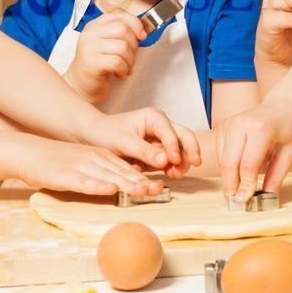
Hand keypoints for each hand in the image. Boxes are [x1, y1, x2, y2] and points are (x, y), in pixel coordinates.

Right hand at [16, 137, 165, 195]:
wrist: (29, 152)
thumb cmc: (58, 161)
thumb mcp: (85, 162)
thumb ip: (103, 172)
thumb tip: (121, 185)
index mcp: (101, 156)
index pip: (127, 168)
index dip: (144, 177)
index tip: (160, 186)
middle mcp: (94, 159)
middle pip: (121, 172)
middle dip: (141, 182)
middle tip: (159, 189)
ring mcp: (80, 166)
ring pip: (107, 176)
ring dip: (126, 183)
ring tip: (143, 190)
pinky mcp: (65, 175)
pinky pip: (84, 181)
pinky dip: (98, 186)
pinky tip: (109, 190)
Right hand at [64, 11, 145, 104]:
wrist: (80, 84)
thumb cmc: (98, 64)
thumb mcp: (108, 43)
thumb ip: (121, 34)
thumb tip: (142, 32)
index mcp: (94, 25)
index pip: (118, 13)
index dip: (135, 23)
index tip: (141, 36)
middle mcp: (90, 34)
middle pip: (123, 29)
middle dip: (134, 45)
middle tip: (131, 57)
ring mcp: (89, 48)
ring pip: (122, 46)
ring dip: (130, 60)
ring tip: (126, 67)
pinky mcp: (91, 63)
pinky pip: (117, 62)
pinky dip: (123, 69)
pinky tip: (120, 73)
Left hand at [84, 107, 201, 178]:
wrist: (96, 137)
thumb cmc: (107, 134)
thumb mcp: (124, 142)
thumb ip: (145, 151)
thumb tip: (166, 160)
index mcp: (154, 117)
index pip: (171, 132)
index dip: (175, 147)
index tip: (175, 161)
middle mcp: (162, 125)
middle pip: (184, 136)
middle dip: (191, 150)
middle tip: (196, 164)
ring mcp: (162, 139)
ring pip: (181, 149)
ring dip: (182, 162)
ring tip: (177, 174)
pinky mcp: (159, 151)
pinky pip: (171, 159)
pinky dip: (173, 167)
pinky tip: (170, 175)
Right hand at [215, 97, 291, 199]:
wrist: (283, 105)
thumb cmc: (289, 129)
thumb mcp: (289, 153)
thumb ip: (276, 176)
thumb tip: (265, 198)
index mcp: (261, 129)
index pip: (248, 164)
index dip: (245, 186)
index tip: (244, 201)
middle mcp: (242, 124)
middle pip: (229, 163)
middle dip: (230, 186)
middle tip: (235, 202)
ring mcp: (230, 123)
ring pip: (222, 159)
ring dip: (227, 178)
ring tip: (236, 192)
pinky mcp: (223, 126)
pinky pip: (219, 152)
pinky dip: (226, 166)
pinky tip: (236, 174)